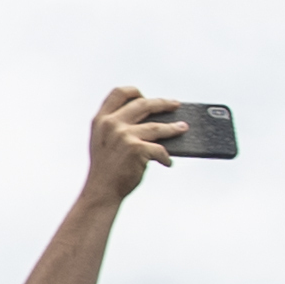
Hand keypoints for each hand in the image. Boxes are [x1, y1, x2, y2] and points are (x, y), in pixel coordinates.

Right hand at [81, 87, 183, 205]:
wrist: (101, 192)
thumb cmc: (105, 170)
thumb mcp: (102, 141)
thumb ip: (115, 127)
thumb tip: (148, 120)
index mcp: (101, 119)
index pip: (119, 93)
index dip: (134, 91)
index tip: (145, 95)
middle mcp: (111, 124)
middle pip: (143, 104)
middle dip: (163, 103)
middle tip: (175, 105)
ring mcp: (124, 135)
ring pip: (157, 126)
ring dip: (174, 127)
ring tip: (183, 128)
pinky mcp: (136, 149)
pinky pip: (160, 150)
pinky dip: (166, 157)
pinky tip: (168, 162)